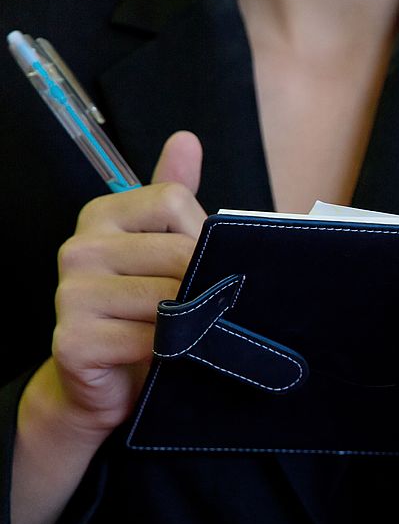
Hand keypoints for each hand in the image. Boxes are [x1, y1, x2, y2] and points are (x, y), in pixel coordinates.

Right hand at [21, 131, 206, 442]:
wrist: (108, 384)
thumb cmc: (143, 312)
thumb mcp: (161, 248)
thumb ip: (173, 197)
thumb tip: (186, 139)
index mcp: (101, 216)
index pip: (175, 202)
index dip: (202, 239)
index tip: (196, 266)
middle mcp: (78, 249)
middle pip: (180, 253)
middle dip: (204, 285)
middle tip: (201, 309)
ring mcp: (69, 294)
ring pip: (170, 298)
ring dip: (191, 322)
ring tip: (186, 333)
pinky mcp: (72, 340)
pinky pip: (150, 339)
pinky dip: (171, 352)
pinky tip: (164, 356)